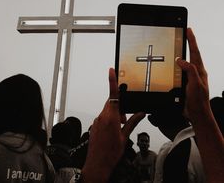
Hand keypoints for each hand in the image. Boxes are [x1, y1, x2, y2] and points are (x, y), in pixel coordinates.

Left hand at [82, 68, 144, 182]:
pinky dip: (110, 119)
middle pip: (112, 103)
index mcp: (111, 118)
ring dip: (115, 115)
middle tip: (123, 119)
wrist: (97, 164)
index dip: (112, 81)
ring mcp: (97, 121)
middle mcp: (102, 117)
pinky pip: (103, 116)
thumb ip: (132, 122)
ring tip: (119, 128)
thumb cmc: (110, 153)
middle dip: (120, 107)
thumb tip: (141, 113)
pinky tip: (112, 131)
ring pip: (108, 110)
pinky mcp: (95, 125)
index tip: (111, 71)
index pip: (113, 95)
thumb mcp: (125, 137)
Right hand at [176, 28, 209, 122]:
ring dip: (183, 52)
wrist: (196, 113)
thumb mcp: (195, 84)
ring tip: (180, 44)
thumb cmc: (198, 101)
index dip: (192, 41)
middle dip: (189, 43)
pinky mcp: (185, 82)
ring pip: (186, 61)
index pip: (195, 52)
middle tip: (186, 33)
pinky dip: (177, 64)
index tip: (189, 30)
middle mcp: (195, 72)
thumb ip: (190, 71)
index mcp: (199, 71)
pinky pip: (180, 70)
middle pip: (192, 54)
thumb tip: (181, 60)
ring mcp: (190, 77)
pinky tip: (174, 64)